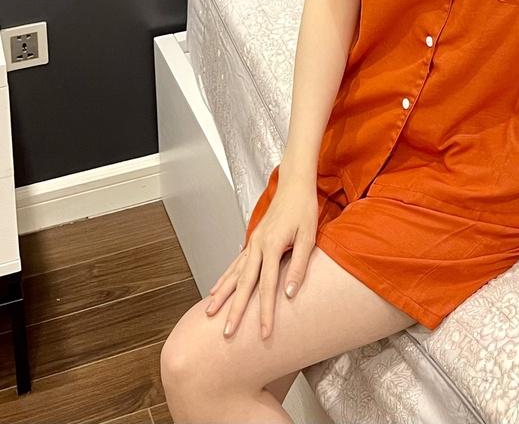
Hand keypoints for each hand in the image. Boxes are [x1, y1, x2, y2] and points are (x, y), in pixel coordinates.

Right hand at [203, 177, 318, 339]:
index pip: (267, 286)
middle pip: (244, 284)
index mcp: (273, 246)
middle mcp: (258, 246)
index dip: (265, 312)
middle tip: (226, 333)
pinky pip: (235, 264)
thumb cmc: (304, 209)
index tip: (263, 333)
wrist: (295, 184)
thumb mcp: (309, 236)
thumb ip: (300, 266)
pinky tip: (215, 289)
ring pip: (234, 274)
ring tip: (209, 313)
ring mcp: (252, 243)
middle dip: (235, 310)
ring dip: (222, 295)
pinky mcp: (252, 241)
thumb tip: (290, 294)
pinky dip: (224, 278)